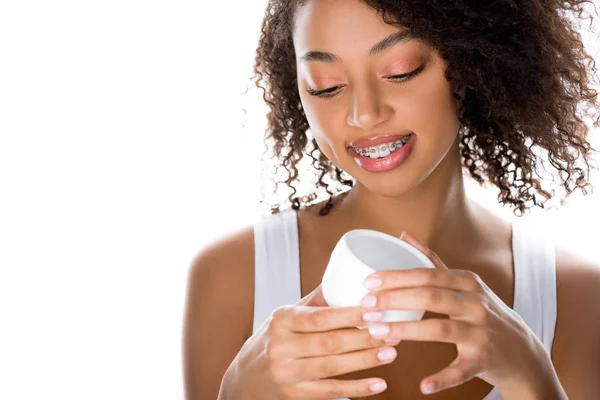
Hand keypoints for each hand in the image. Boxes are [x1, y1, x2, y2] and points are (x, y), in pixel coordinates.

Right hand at [222, 284, 399, 399]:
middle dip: (364, 337)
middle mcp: (281, 347)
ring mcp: (288, 374)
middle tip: (391, 330)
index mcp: (282, 321)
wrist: (245, 378)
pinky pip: (331, 392)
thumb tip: (345, 275)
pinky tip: (379, 383)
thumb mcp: (284, 318)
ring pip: (333, 367)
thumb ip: (314, 302)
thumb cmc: (272, 340)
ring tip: (391, 352)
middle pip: (330, 343)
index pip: (320, 317)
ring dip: (365, 360)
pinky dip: (357, 389)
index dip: (350, 315)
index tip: (375, 310)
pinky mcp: (296, 395)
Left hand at [359, 232, 553, 395]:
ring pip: (441, 329)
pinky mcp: (484, 360)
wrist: (523, 352)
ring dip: (406, 331)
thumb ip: (433, 261)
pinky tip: (422, 385)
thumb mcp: (465, 283)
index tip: (369, 281)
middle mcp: (476, 304)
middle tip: (366, 305)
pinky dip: (441, 378)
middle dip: (395, 300)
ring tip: (377, 332)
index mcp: (467, 283)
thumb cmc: (484, 312)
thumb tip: (403, 236)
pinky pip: (460, 370)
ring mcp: (481, 332)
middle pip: (431, 297)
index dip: (397, 277)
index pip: (428, 274)